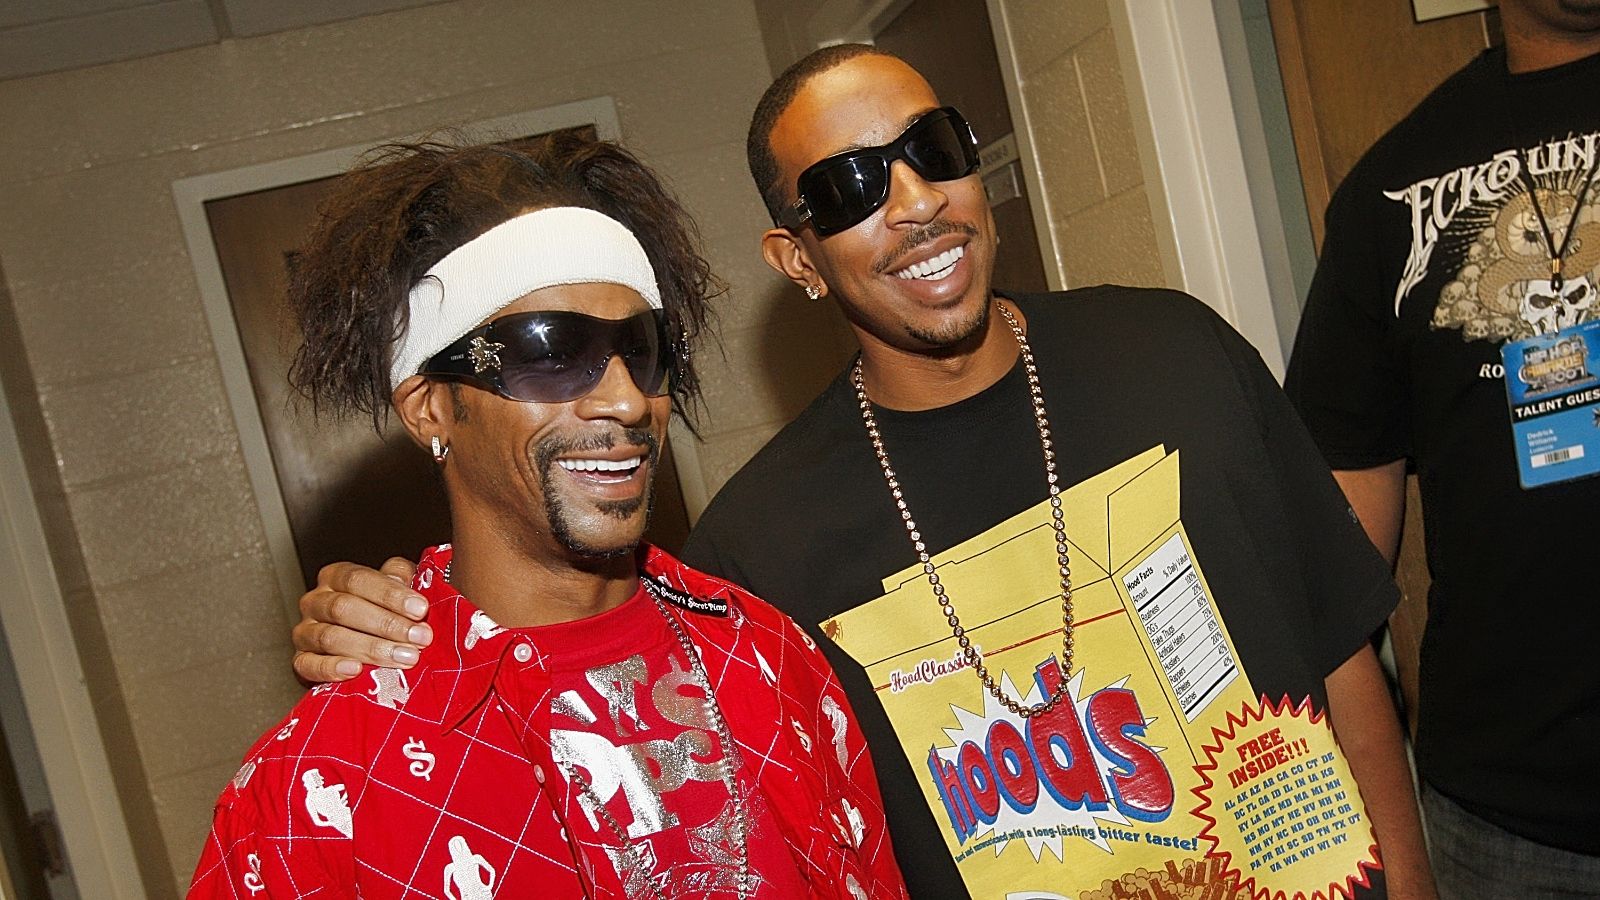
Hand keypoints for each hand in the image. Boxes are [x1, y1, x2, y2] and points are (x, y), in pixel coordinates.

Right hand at [292, 557, 430, 683]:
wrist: (362, 648)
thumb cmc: (381, 611)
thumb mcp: (394, 588)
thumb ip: (400, 578)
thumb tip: (409, 582)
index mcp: (336, 577)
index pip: (358, 579)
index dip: (390, 594)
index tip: (420, 609)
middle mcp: (315, 601)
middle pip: (344, 608)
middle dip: (386, 624)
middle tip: (419, 638)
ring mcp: (305, 632)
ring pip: (330, 637)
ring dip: (371, 649)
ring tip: (404, 657)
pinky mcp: (301, 661)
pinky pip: (309, 665)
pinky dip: (332, 668)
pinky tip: (355, 670)